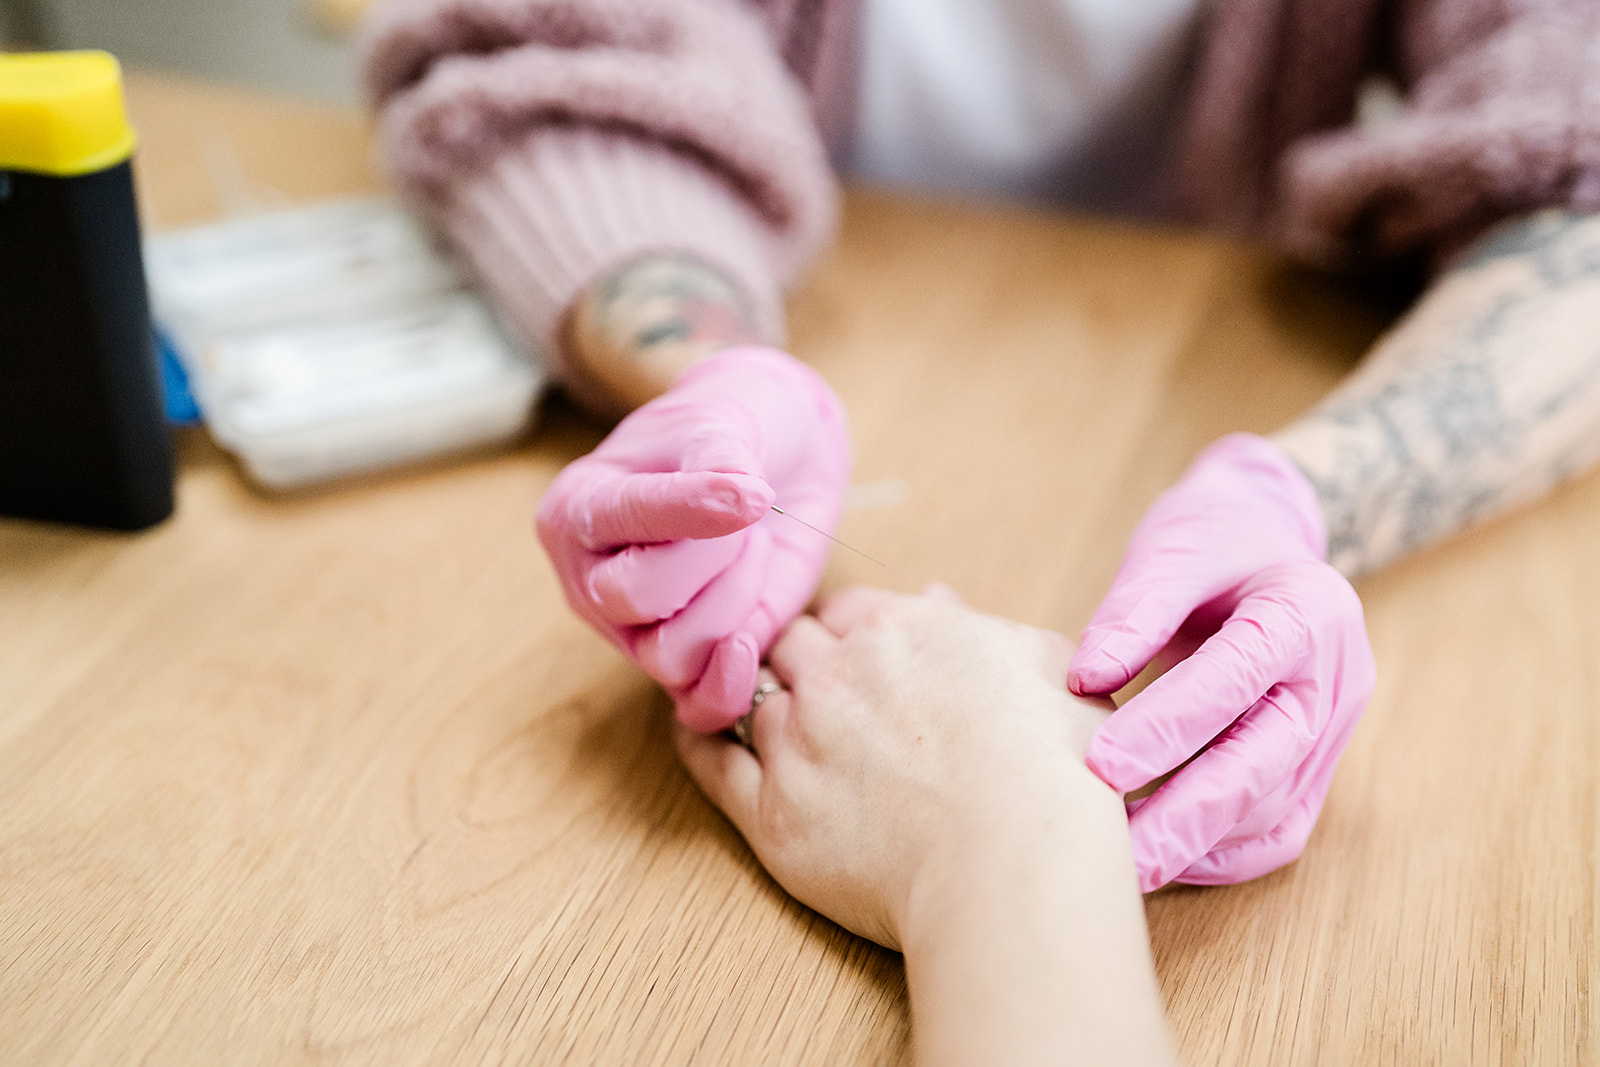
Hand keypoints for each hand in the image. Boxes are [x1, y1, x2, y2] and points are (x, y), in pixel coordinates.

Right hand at [536, 346, 849, 730]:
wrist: (775, 454)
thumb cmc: (733, 427)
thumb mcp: (722, 420)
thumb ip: (719, 458)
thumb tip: (738, 495)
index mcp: (576, 509)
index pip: (617, 521)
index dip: (689, 510)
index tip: (753, 491)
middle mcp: (593, 578)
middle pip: (634, 597)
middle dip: (711, 558)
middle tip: (749, 518)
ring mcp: (635, 630)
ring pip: (668, 653)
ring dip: (732, 604)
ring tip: (755, 549)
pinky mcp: (689, 663)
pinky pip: (693, 706)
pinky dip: (726, 687)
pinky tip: (751, 644)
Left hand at [676, 585, 1117, 950]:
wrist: (1016, 864)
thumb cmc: (1054, 772)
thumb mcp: (1047, 671)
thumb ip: (988, 628)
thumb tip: (939, 599)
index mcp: (900, 629)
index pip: (845, 610)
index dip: (850, 634)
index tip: (860, 659)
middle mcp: (835, 673)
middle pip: (790, 642)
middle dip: (802, 660)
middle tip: (820, 693)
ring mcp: (794, 740)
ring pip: (749, 695)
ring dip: (759, 702)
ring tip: (776, 724)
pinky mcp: (768, 811)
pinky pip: (709, 762)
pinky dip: (698, 741)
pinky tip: (695, 734)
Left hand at [1069, 433, 1376, 891]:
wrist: (1263, 546)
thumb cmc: (1213, 543)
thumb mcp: (1174, 549)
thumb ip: (1135, 610)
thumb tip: (1087, 678)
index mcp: (1308, 611)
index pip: (1239, 675)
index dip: (1170, 724)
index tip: (1101, 763)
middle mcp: (1335, 680)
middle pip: (1266, 760)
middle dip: (1187, 813)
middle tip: (1116, 851)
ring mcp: (1332, 734)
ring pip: (1272, 807)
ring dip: (1197, 841)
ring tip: (1121, 864)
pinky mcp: (1315, 772)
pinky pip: (1278, 829)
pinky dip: (1222, 853)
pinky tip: (1165, 860)